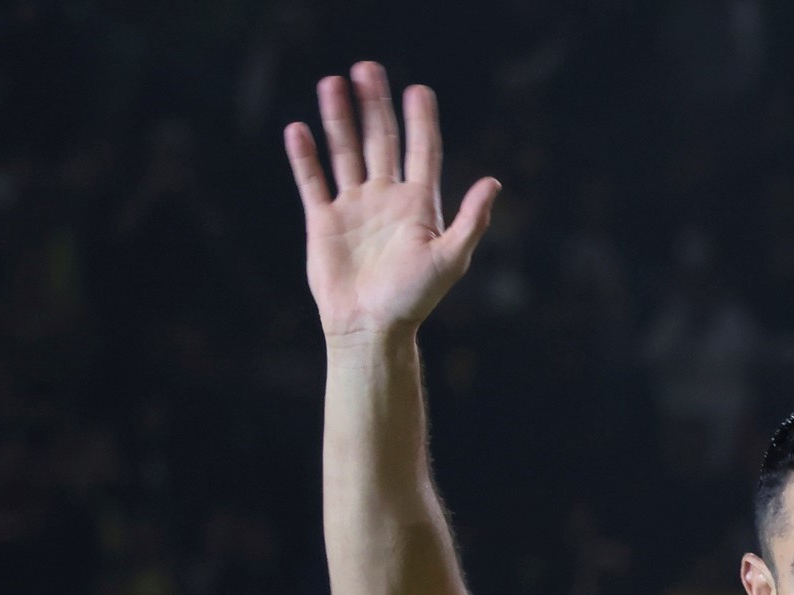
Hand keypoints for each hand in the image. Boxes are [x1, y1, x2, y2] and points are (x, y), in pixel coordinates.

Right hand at [285, 61, 499, 341]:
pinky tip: (299, 129)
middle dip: (375, 106)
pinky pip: (313, 181)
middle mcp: (386, 200)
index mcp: (418, 206)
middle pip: (380, 141)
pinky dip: (305, 156)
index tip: (419, 90)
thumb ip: (471, 220)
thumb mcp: (450, 259)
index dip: (420, 121)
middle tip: (368, 68)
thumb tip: (494, 182)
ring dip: (339, 118)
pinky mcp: (324, 221)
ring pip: (346, 152)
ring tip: (332, 82)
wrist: (371, 327)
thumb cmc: (414, 299)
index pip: (421, 152)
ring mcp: (354, 208)